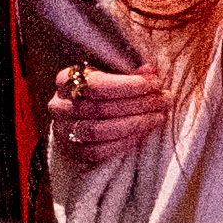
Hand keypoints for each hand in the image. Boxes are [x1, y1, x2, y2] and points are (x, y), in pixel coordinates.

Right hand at [40, 63, 176, 174]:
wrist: (77, 115)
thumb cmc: (98, 90)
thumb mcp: (109, 74)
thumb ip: (128, 74)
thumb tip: (151, 71)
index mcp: (65, 79)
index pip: (97, 85)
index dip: (129, 86)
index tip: (155, 84)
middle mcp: (59, 105)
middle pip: (100, 108)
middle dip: (138, 105)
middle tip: (164, 101)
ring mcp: (63, 130)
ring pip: (98, 131)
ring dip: (134, 124)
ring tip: (158, 117)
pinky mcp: (71, 151)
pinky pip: (97, 152)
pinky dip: (123, 142)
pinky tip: (143, 133)